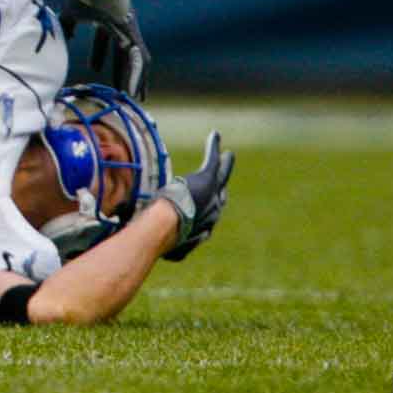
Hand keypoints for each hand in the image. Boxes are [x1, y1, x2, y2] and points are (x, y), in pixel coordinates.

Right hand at [59, 0, 149, 98]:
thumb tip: (63, 37)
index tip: (95, 69)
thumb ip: (67, 26)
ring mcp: (130, 30)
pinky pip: (139, 60)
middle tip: (120, 90)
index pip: (104, 42)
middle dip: (121, 72)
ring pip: (136, 60)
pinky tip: (134, 90)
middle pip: (123, 54)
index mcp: (106, 20)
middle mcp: (121, 26)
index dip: (99, 56)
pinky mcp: (134, 34)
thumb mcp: (71, 14)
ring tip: (132, 97)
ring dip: (134, 79)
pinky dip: (137, 76)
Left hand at [156, 131, 234, 260]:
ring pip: (221, 176)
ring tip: (228, 155)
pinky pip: (213, 160)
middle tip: (224, 184)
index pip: (208, 216)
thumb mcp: (171, 248)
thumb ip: (172, 250)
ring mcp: (212, 193)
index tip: (208, 207)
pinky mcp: (208, 179)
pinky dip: (214, 147)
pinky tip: (215, 135)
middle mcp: (213, 210)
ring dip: (224, 165)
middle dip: (222, 188)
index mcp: (203, 225)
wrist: (168, 226)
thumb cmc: (164, 238)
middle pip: (221, 196)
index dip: (209, 210)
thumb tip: (165, 257)